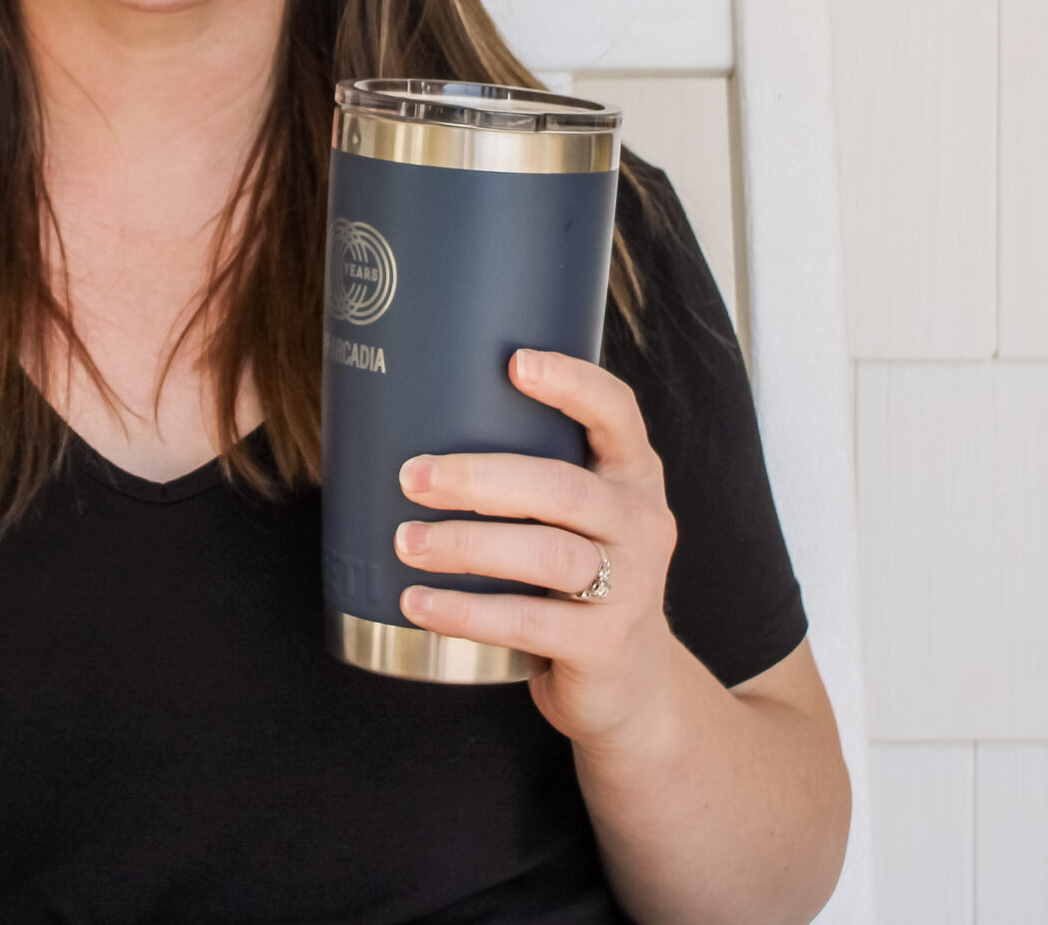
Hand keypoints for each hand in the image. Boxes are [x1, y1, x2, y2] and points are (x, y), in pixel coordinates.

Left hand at [394, 346, 683, 749]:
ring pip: (545, 553)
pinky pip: (527, 621)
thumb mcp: (578, 519)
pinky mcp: (605, 644)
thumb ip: (534, 476)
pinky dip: (464, 611)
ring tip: (405, 542)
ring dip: (465, 545)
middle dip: (479, 478)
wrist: (630, 686)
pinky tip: (418, 603)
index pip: (616, 412)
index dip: (571, 383)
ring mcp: (632, 586)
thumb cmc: (579, 579)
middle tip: (412, 477)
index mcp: (634, 475)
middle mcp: (642, 523)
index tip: (514, 362)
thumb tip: (414, 425)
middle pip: (561, 488)